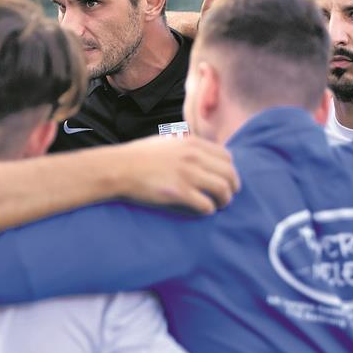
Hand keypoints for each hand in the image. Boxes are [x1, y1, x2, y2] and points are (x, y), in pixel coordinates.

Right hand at [112, 135, 239, 213]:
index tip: (225, 178)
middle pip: (229, 173)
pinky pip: (206, 204)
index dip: (229, 169)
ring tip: (219, 205)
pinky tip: (204, 210)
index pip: (226, 156)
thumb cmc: (137, 156)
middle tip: (228, 195)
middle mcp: (194, 157)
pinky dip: (209, 209)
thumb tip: (196, 153)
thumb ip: (184, 146)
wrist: (119, 168)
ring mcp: (188, 175)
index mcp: (192, 144)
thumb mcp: (165, 142)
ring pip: (223, 190)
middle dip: (233, 186)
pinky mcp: (180, 193)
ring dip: (225, 200)